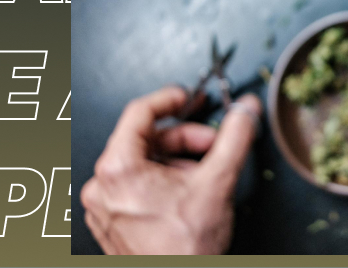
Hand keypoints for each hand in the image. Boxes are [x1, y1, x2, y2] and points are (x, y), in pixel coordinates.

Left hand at [80, 87, 261, 253]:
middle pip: (146, 140)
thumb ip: (234, 137)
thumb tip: (246, 110)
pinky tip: (187, 196)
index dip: (169, 99)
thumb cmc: (184, 250)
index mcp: (117, 169)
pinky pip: (136, 186)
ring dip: (178, 163)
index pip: (139, 112)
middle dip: (185, 140)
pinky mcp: (112, 221)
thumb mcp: (218, 182)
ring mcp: (104, 206)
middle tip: (214, 145)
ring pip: (144, 164)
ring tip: (204, 179)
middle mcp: (102, 186)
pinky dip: (164, 183)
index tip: (188, 97)